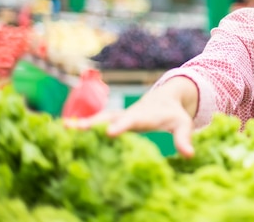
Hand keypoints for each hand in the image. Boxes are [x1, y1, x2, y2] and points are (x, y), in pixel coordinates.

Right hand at [65, 77, 197, 157]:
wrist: (167, 97)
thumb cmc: (174, 114)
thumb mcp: (182, 124)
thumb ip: (184, 138)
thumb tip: (190, 154)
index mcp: (143, 115)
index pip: (131, 121)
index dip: (121, 126)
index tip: (110, 133)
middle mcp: (128, 114)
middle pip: (108, 117)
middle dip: (93, 122)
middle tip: (74, 129)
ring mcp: (119, 116)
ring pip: (99, 119)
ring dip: (83, 124)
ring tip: (63, 129)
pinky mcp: (114, 120)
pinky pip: (97, 123)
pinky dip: (83, 127)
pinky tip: (64, 132)